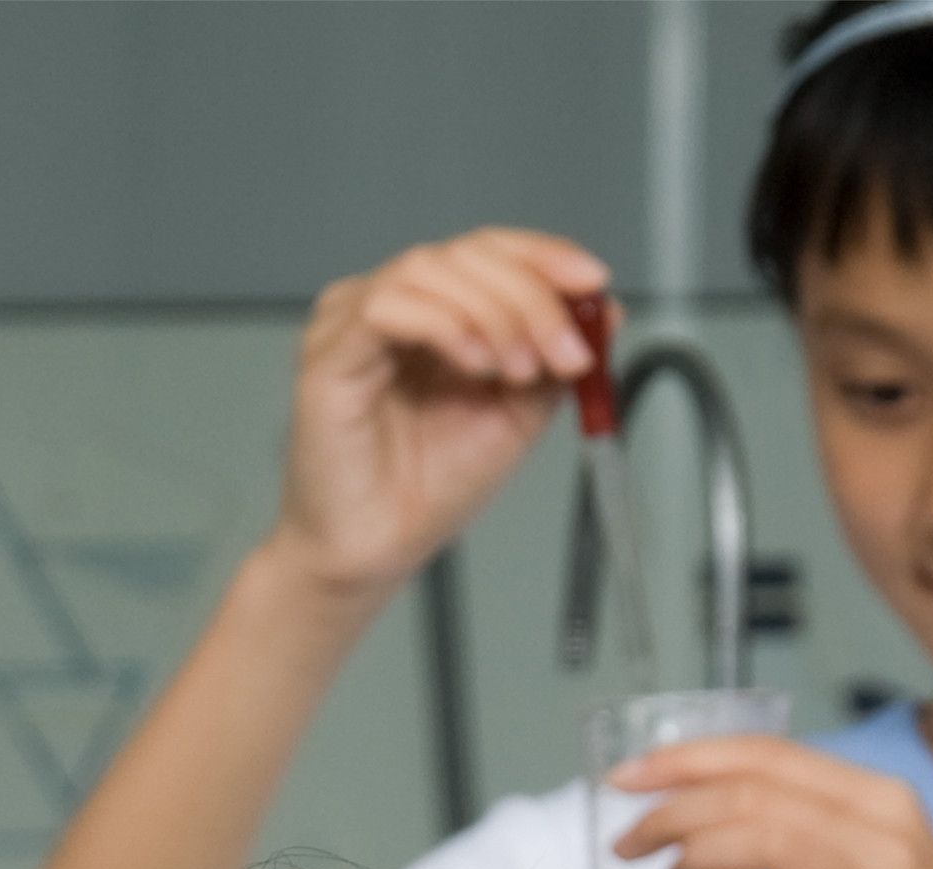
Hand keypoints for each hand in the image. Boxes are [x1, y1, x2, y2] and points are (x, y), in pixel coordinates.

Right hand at [265, 230, 615, 601]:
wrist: (378, 552)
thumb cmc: (428, 489)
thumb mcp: (518, 415)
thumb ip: (554, 362)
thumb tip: (604, 311)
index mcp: (431, 309)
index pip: (488, 251)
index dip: (543, 256)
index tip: (593, 281)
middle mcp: (389, 304)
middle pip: (465, 253)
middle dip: (530, 296)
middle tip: (566, 352)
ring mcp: (351, 322)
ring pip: (430, 268)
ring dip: (493, 312)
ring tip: (520, 369)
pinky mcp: (328, 354)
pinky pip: (387, 308)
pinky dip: (445, 325)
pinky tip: (475, 363)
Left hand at [600, 736, 932, 868]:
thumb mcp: (873, 867)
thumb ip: (809, 836)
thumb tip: (717, 823)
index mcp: (877, 799)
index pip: (766, 753)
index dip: (685, 759)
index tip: (626, 780)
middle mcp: (882, 830)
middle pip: (752, 791)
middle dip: (671, 808)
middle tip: (626, 841)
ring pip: (761, 838)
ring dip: (693, 852)